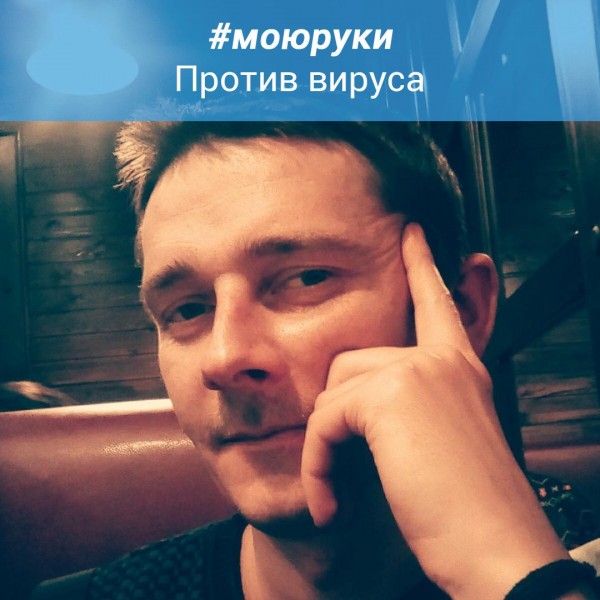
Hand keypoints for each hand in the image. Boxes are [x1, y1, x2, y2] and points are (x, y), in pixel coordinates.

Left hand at [301, 223, 569, 599]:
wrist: (497, 555)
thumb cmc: (468, 512)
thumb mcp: (441, 448)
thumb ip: (407, 413)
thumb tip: (349, 404)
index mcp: (459, 370)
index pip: (438, 302)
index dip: (424, 265)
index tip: (412, 231)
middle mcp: (442, 362)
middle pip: (352, 365)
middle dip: (337, 420)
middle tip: (344, 471)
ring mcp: (419, 372)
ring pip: (333, 393)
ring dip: (324, 447)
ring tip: (339, 490)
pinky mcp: (392, 395)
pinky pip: (323, 421)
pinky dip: (316, 465)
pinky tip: (330, 502)